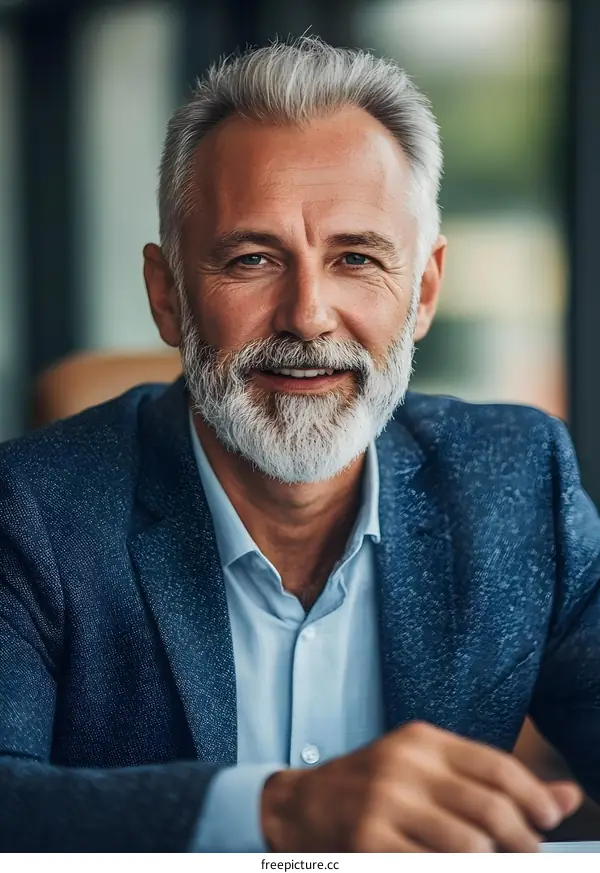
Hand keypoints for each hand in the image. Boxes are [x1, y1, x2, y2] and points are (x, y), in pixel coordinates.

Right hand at [261, 721, 581, 851]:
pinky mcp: (370, 842)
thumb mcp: (424, 768)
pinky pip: (434, 866)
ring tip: (490, 862)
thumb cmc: (371, 787)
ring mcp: (384, 804)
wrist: (299, 806)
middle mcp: (404, 765)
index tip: (550, 819)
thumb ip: (490, 780)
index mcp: (421, 740)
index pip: (497, 767)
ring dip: (491, 864)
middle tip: (527, 853)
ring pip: (470, 847)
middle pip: (491, 810)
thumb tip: (568, 796)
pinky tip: (453, 865)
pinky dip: (455, 870)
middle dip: (523, 842)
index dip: (535, 797)